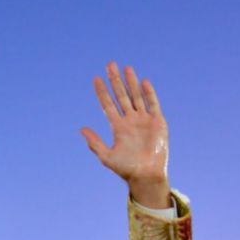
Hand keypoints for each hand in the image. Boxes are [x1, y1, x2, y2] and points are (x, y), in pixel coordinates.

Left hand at [81, 62, 170, 208]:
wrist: (146, 175)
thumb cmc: (126, 168)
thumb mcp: (106, 156)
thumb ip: (94, 143)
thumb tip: (81, 129)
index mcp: (118, 127)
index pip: (108, 104)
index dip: (102, 92)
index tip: (96, 79)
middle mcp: (130, 120)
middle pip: (122, 95)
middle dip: (116, 81)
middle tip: (110, 64)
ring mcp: (144, 120)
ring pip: (136, 96)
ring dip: (131, 82)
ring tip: (126, 68)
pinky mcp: (158, 122)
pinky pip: (153, 104)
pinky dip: (148, 93)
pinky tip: (143, 81)